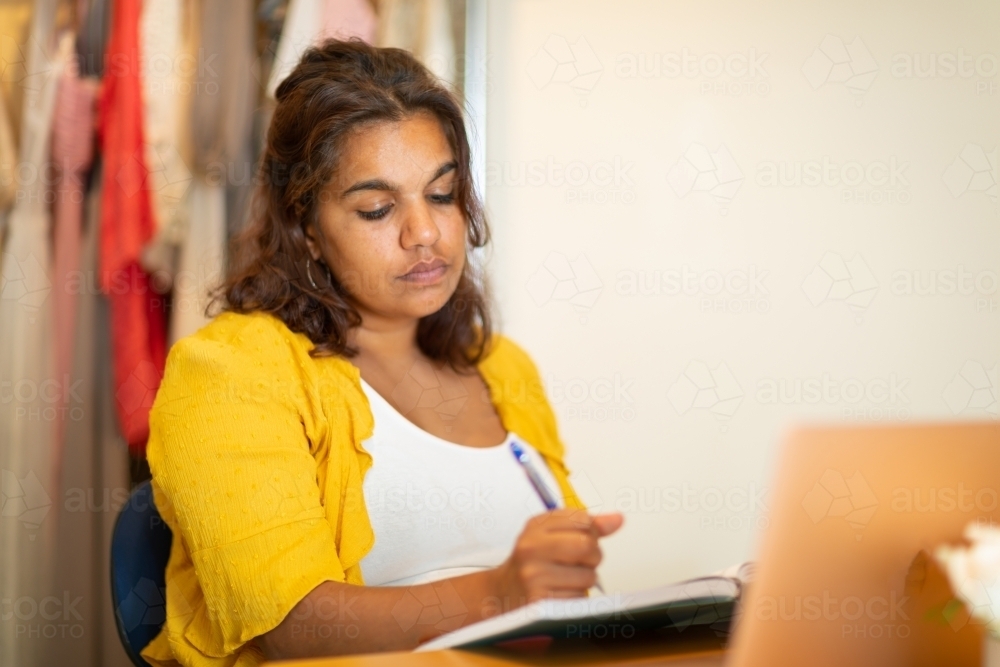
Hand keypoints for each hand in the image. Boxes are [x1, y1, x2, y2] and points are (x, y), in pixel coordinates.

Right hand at [494, 510, 623, 603]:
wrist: (502, 592)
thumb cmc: (532, 561)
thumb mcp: (551, 533)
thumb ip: (587, 525)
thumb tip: (617, 520)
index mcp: (536, 526)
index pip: (582, 519)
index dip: (591, 531)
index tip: (581, 538)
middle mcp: (532, 548)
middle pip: (587, 546)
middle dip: (592, 556)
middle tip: (580, 561)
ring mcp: (535, 576)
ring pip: (588, 576)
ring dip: (584, 580)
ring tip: (566, 578)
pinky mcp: (541, 601)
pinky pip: (579, 598)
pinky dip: (576, 597)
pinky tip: (560, 592)